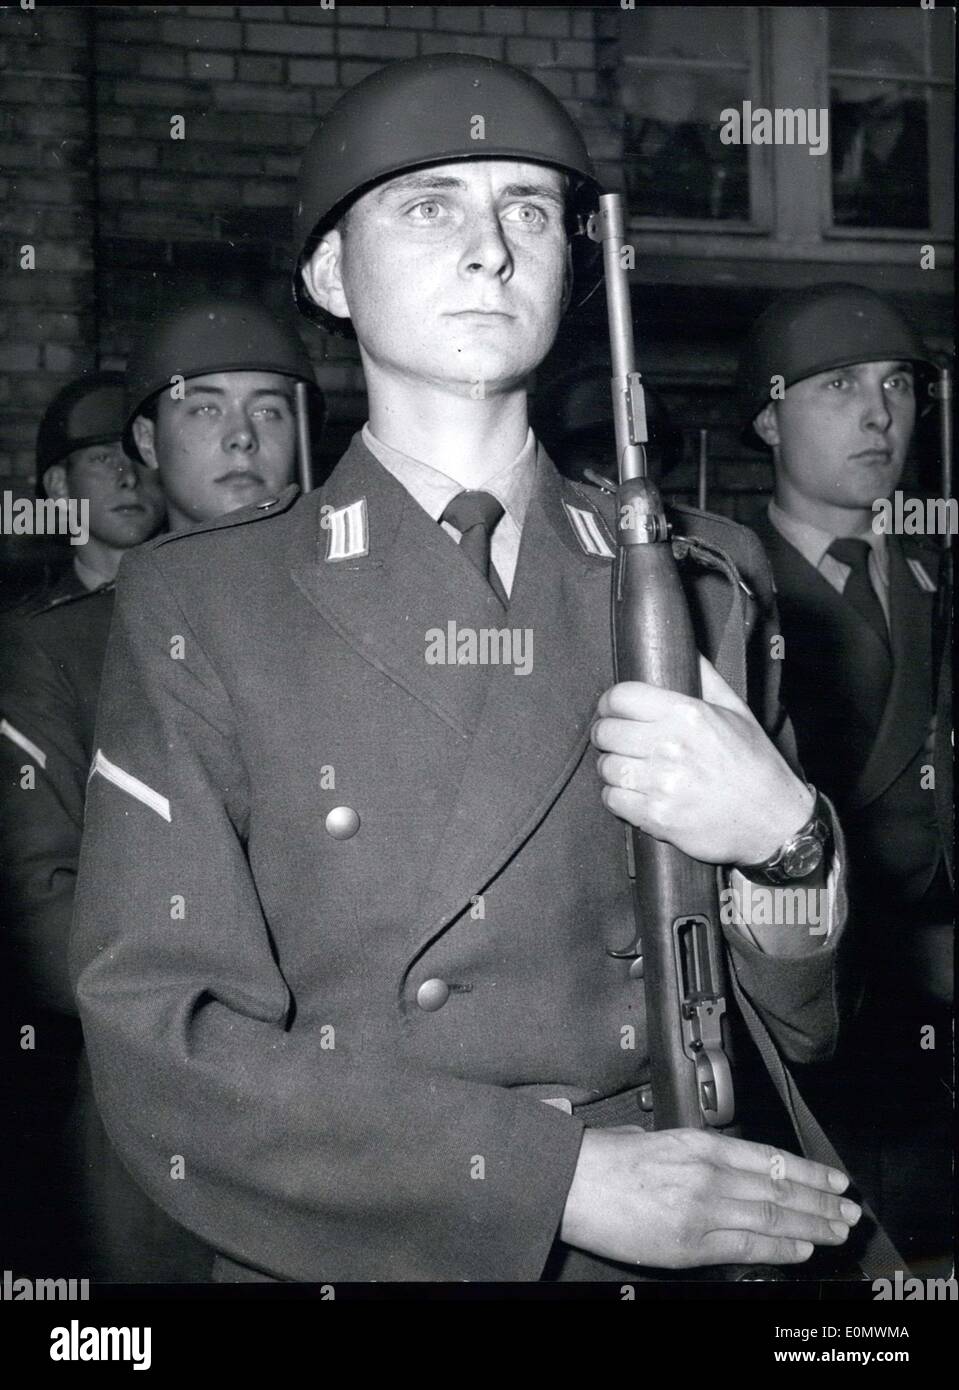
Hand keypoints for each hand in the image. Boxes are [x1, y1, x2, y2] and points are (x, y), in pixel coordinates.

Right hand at [560, 1126, 859, 1268]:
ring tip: (837, 1230)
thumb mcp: (665, 1142)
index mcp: (702, 1144)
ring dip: (811, 1225)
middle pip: (778, 1189)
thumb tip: (739, 1169)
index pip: (770, 1158)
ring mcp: (702, 1208)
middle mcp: (709, 1173)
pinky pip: (746, 1244)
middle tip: (849, 1211)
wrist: (573, 1182)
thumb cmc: (611, 1161)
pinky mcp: (689, 1242)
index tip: (836, 1180)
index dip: (809, 1172)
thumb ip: (703, 1155)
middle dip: (820, 1202)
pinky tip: (802, 1248)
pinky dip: (780, 1246)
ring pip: (771, 1217)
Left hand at [591, 655, 813, 865]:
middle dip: (607, 735)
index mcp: (687, 714)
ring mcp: (661, 783)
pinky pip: (612, 799)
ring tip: (629, 768)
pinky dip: (618, 796)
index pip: (621, 697)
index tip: (612, 710)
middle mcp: (670, 746)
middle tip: (619, 741)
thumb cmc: (756, 765)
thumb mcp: (737, 712)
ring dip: (612, 767)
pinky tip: (634, 793)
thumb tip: (685, 647)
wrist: (774, 822)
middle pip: (606, 732)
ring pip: (606, 767)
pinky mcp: (656, 816)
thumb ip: (706, 677)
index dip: (610, 703)